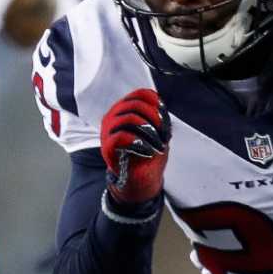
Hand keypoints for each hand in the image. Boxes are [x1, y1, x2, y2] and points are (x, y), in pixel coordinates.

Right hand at [100, 88, 170, 205]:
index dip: (157, 103)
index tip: (166, 119)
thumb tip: (159, 106)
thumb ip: (157, 116)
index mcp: (125, 109)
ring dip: (149, 132)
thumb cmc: (148, 153)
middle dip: (155, 119)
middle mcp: (114, 116)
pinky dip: (139, 143)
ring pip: (129, 118)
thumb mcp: (157, 131)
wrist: (140, 178)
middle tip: (164, 135)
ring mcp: (108, 131)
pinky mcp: (107, 146)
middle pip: (136, 104)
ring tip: (158, 145)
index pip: (141, 94)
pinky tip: (147, 151)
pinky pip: (121, 136)